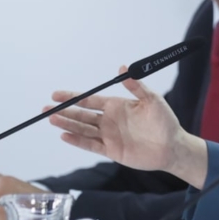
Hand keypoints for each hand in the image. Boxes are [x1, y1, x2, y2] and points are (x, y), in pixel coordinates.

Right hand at [48, 69, 207, 184]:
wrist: (172, 146)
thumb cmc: (165, 121)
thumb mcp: (152, 100)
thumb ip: (136, 86)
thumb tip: (122, 68)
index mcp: (116, 106)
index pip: (90, 101)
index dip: (73, 98)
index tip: (56, 94)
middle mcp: (109, 120)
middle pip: (82, 115)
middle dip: (64, 111)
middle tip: (46, 109)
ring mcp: (109, 136)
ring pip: (83, 129)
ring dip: (67, 125)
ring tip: (51, 120)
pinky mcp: (111, 150)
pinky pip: (91, 145)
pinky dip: (77, 141)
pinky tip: (65, 136)